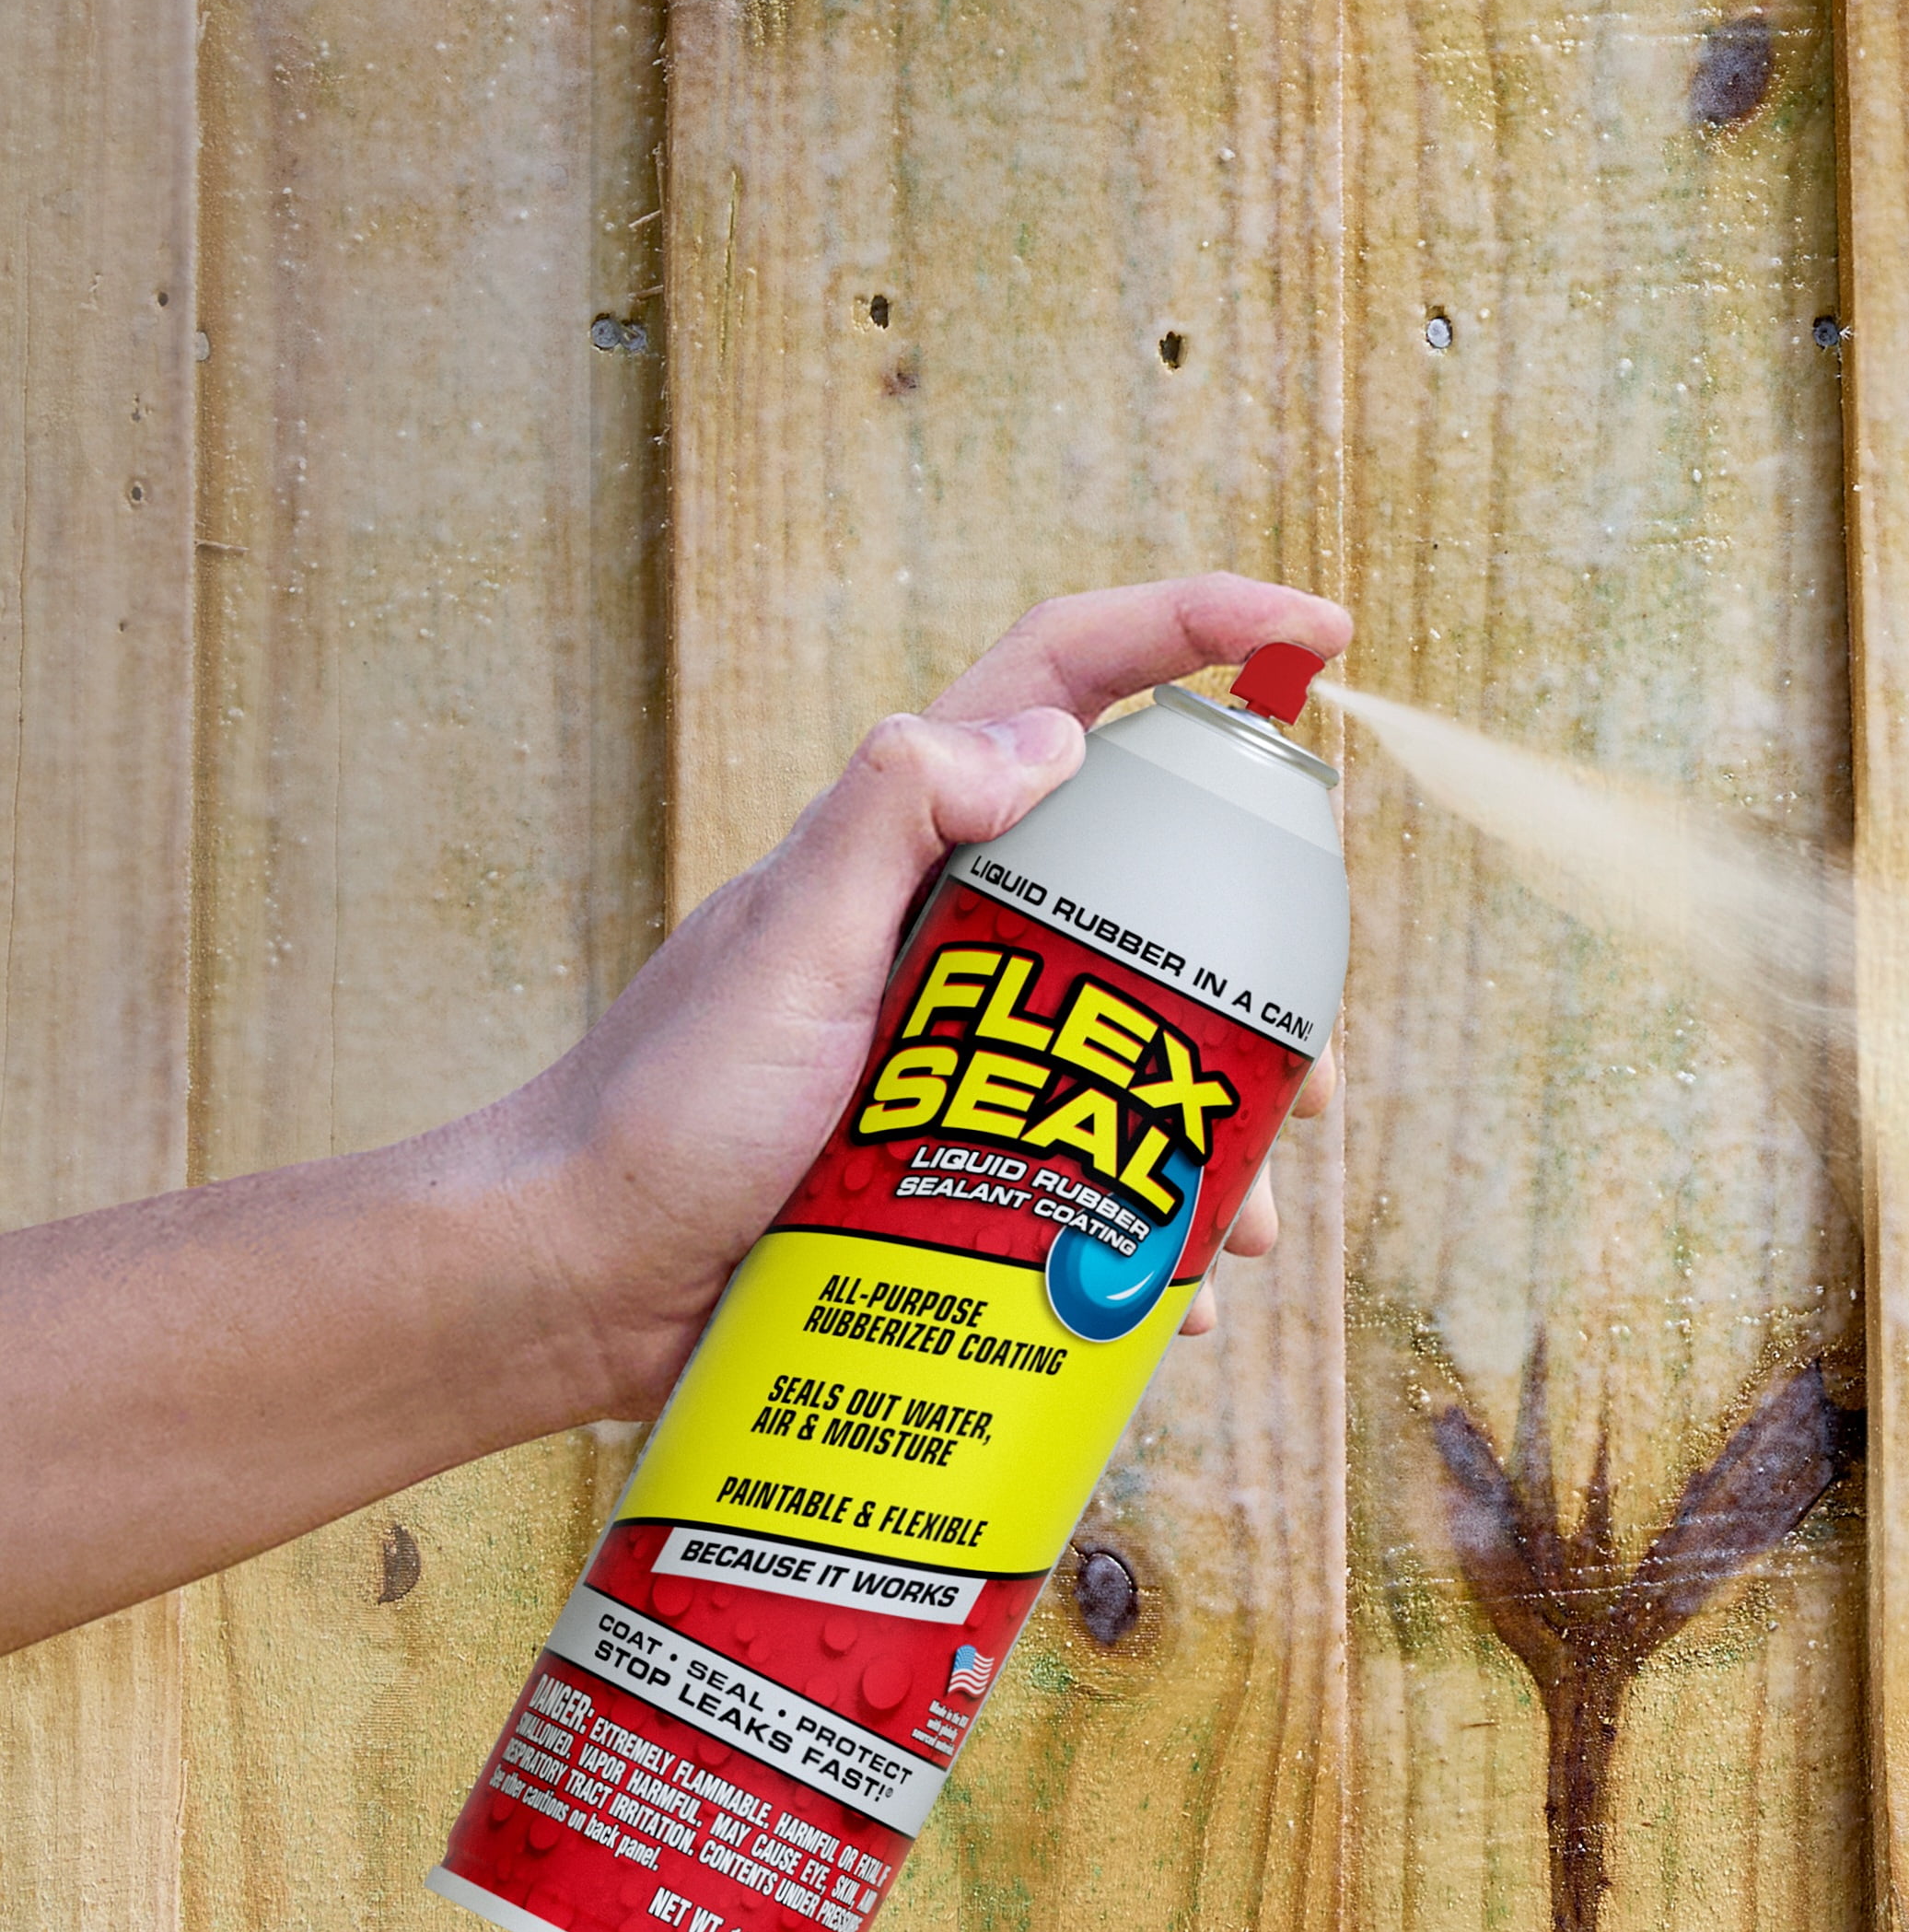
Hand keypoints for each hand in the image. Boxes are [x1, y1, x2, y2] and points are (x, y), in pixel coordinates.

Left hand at [499, 573, 1349, 1421]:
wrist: (570, 1284)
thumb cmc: (656, 1107)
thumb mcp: (782, 944)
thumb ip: (897, 816)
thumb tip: (1053, 739)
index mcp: (917, 840)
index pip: (1074, 680)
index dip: (1198, 631)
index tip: (1315, 633)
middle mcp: (958, 925)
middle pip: (1158, 885)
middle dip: (1262, 967)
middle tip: (1314, 1062)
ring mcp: (966, 1044)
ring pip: (1148, 1047)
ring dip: (1222, 1133)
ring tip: (1248, 1222)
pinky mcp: (962, 1159)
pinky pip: (1094, 1173)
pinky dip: (1152, 1234)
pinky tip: (1174, 1300)